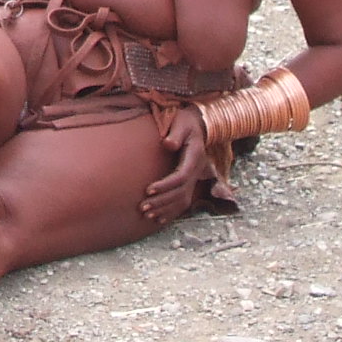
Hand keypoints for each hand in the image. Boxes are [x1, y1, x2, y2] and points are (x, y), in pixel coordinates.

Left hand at [142, 108, 209, 225]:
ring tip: (147, 215)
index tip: (148, 190)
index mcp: (194, 157)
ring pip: (182, 200)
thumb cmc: (185, 122)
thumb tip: (167, 144)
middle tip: (143, 207)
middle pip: (180, 193)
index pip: (181, 177)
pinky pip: (183, 201)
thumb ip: (175, 133)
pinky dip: (172, 212)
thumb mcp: (181, 123)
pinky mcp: (189, 181)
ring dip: (165, 209)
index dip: (165, 185)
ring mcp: (194, 178)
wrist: (198, 125)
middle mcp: (196, 171)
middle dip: (162, 202)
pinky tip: (159, 220)